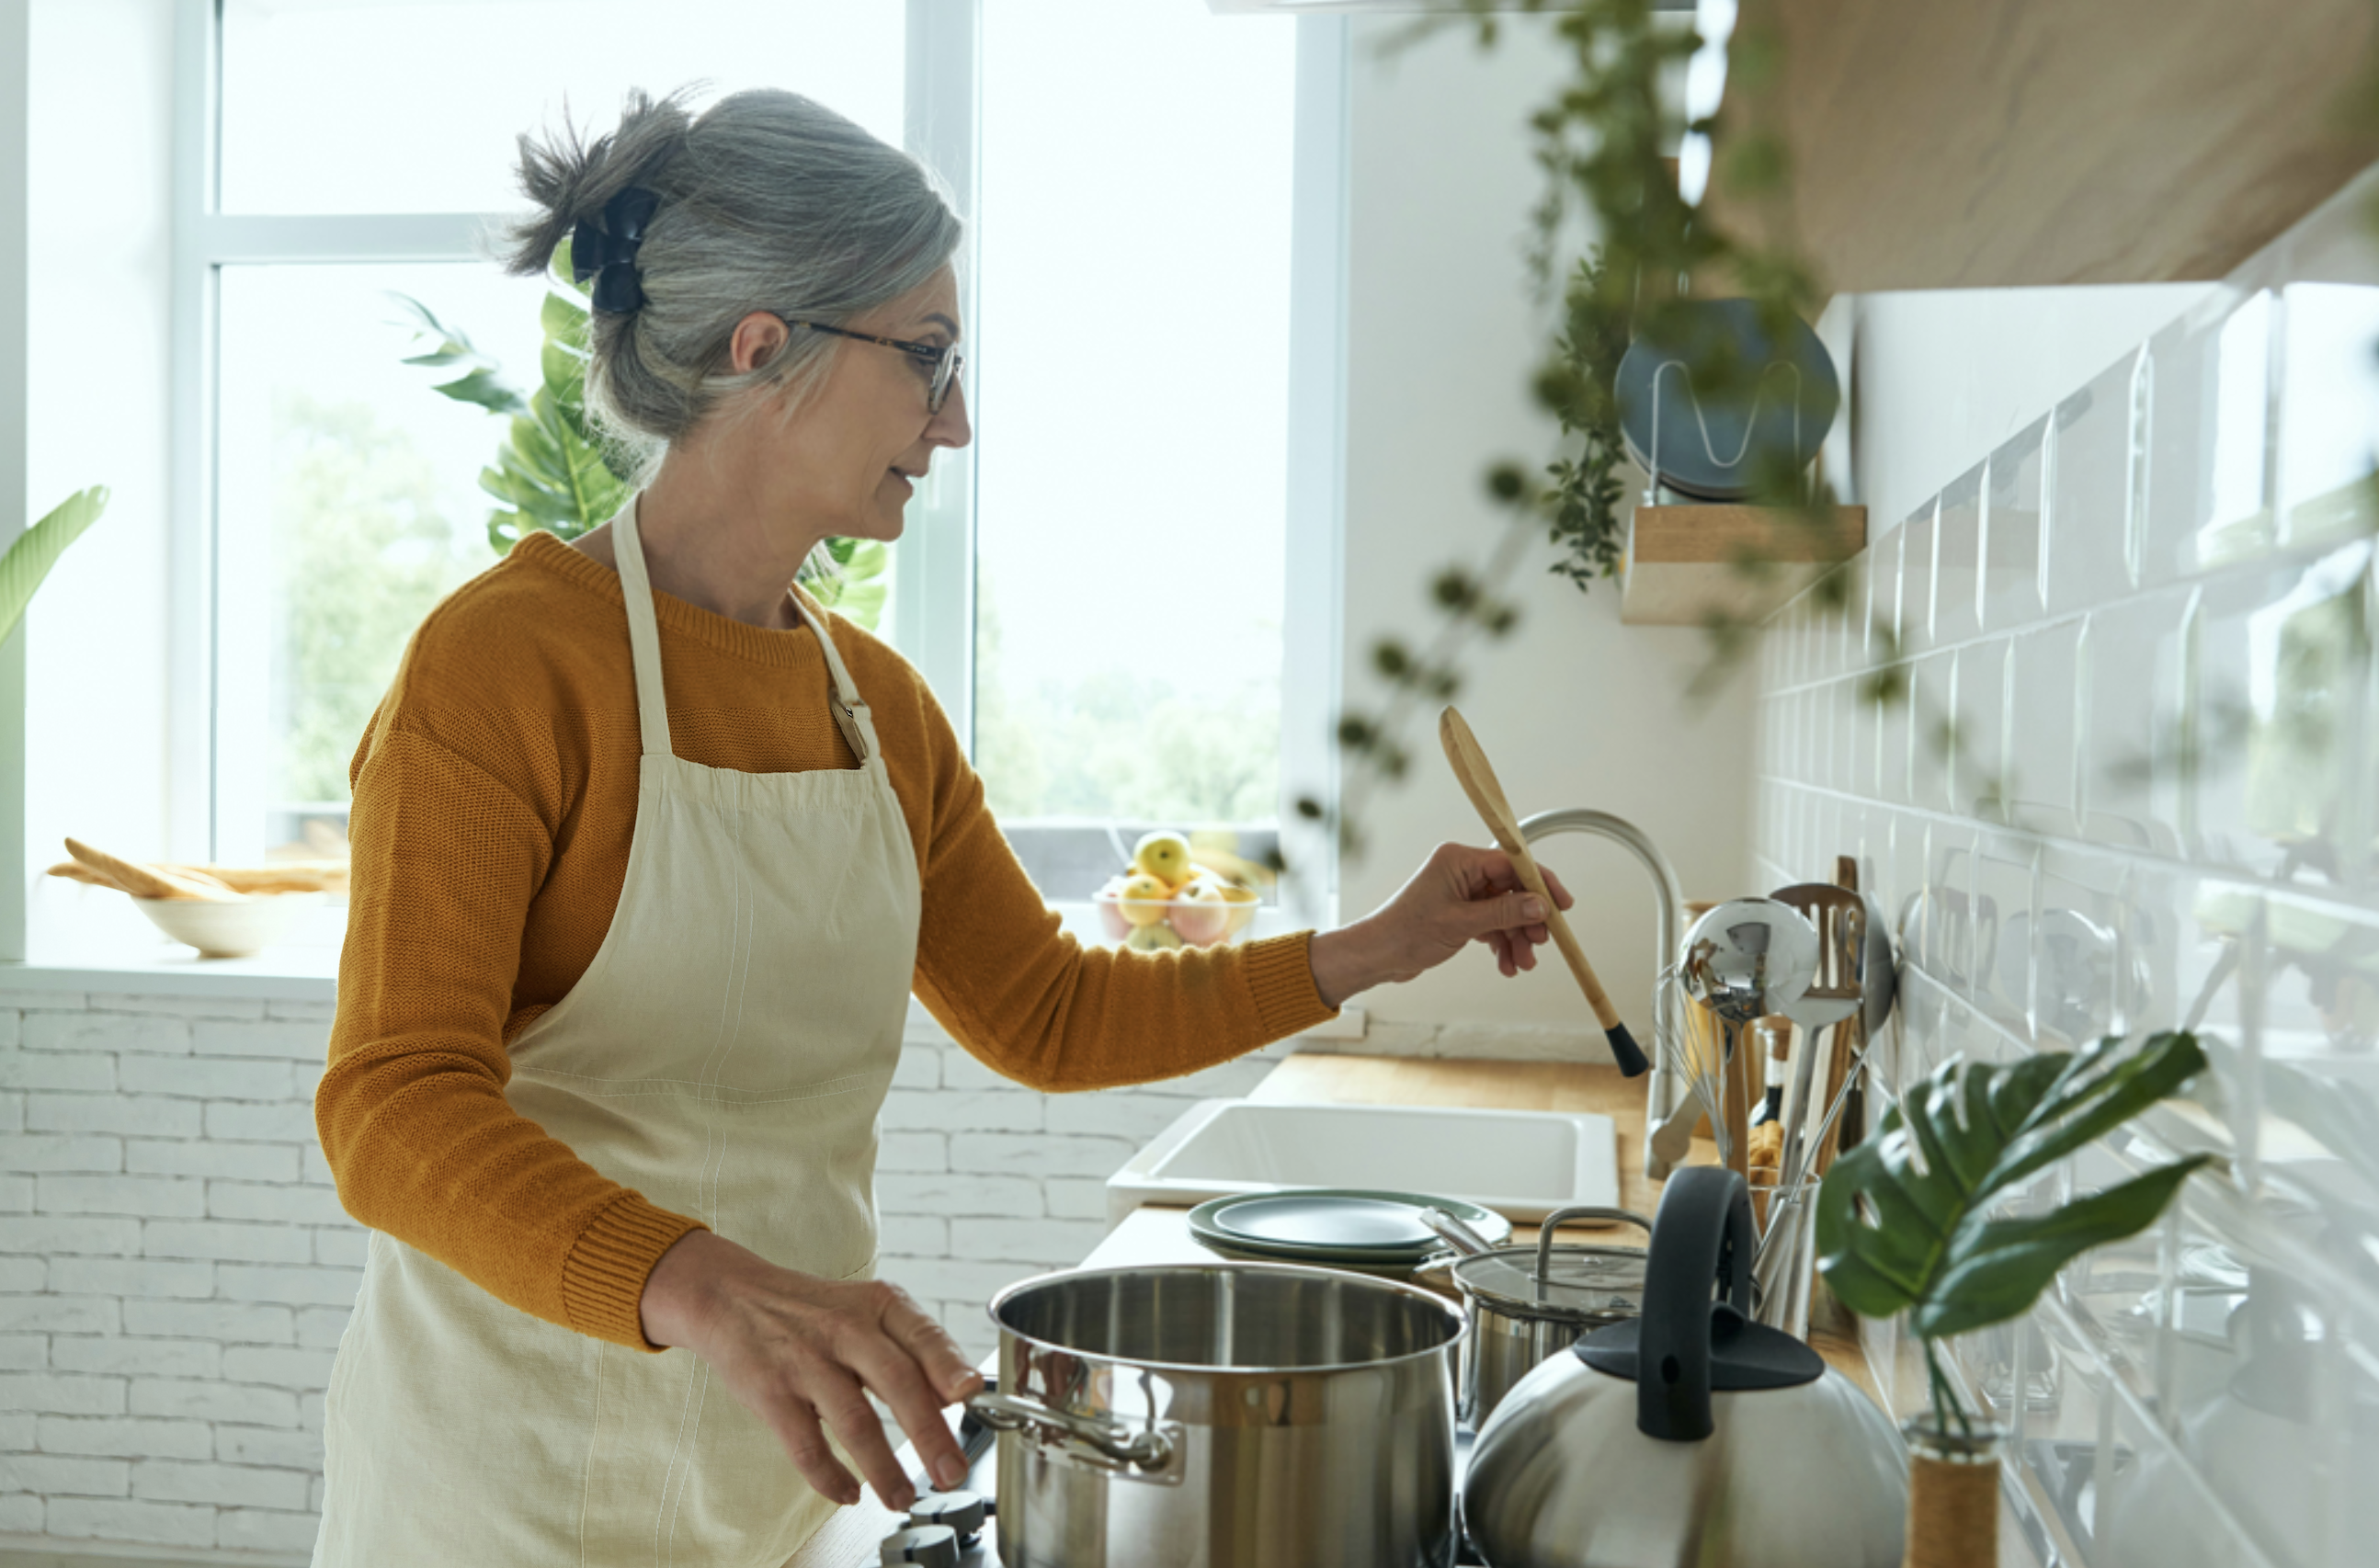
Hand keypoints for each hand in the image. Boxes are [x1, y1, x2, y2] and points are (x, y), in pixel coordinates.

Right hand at [638, 1229, 980, 1510]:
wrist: (733, 1297)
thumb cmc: (814, 1311)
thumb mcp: (868, 1311)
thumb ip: (913, 1348)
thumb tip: (956, 1397)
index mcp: (879, 1305)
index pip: (923, 1335)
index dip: (949, 1365)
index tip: (971, 1394)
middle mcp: (846, 1328)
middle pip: (897, 1382)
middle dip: (929, 1434)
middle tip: (950, 1472)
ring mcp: (807, 1361)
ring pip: (855, 1421)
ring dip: (884, 1468)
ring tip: (902, 1498)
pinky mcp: (772, 1393)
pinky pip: (807, 1445)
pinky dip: (830, 1476)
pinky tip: (849, 1492)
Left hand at [1306, 842, 1575, 1007]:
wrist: (1377, 956)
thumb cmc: (1407, 933)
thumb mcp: (1462, 924)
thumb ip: (1504, 913)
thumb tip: (1540, 906)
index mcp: (1459, 860)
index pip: (1512, 864)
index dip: (1540, 884)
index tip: (1562, 905)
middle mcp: (1461, 871)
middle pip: (1511, 889)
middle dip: (1528, 920)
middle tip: (1541, 943)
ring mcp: (1460, 892)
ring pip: (1504, 911)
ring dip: (1516, 938)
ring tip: (1523, 964)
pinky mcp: (1458, 913)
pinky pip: (1491, 925)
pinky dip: (1500, 944)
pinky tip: (1506, 965)